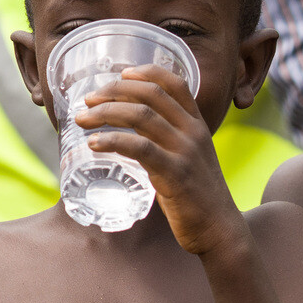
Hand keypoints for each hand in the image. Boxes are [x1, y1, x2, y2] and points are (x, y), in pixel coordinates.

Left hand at [75, 64, 243, 255]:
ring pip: (141, 116)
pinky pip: (139, 148)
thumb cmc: (196, 197)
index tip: (121, 74)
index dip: (146, 72)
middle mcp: (193, 132)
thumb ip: (166, 142)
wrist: (220, 230)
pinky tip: (94, 144)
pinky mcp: (176, 174)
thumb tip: (129, 133)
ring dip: (105, 113)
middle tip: (88, 100)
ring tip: (82, 119)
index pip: (175, 83)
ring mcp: (186, 151)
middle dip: (114, 91)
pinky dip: (112, 141)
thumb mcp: (187, 159)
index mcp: (197, 125)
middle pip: (150, 94)